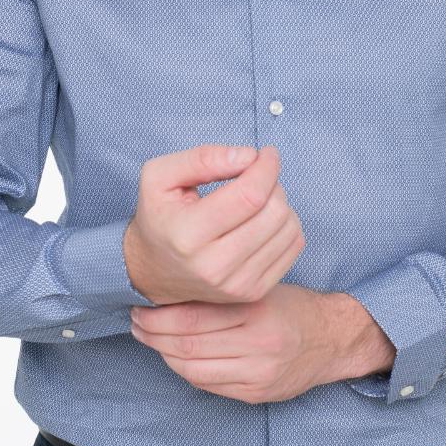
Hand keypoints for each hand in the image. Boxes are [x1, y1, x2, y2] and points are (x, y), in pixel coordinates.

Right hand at [123, 144, 305, 305]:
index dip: (266, 167)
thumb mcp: (160, 176)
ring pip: (289, 228)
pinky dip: (285, 225)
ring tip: (257, 199)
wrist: (152, 271)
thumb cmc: (159, 216)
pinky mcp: (253, 292)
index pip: (249, 195)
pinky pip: (294, 246)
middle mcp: (214, 266)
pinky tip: (263, 220)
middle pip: (274, 211)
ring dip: (280, 202)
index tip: (265, 153)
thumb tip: (248, 156)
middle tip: (255, 176)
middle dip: (272, 182)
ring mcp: (236, 284)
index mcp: (187, 234)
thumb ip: (202, 158)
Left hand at [128, 283, 394, 402]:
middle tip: (136, 324)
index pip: (193, 319)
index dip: (159, 317)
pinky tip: (177, 357)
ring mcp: (257, 375)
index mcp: (257, 312)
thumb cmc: (291, 306)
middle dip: (153, 336)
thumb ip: (221, 295)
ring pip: (192, 370)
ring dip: (164, 355)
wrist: (331, 339)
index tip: (140, 307)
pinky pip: (208, 385)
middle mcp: (258, 346)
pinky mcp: (255, 395)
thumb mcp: (260, 288)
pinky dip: (185, 371)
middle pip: (187, 347)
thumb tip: (168, 297)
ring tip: (149, 339)